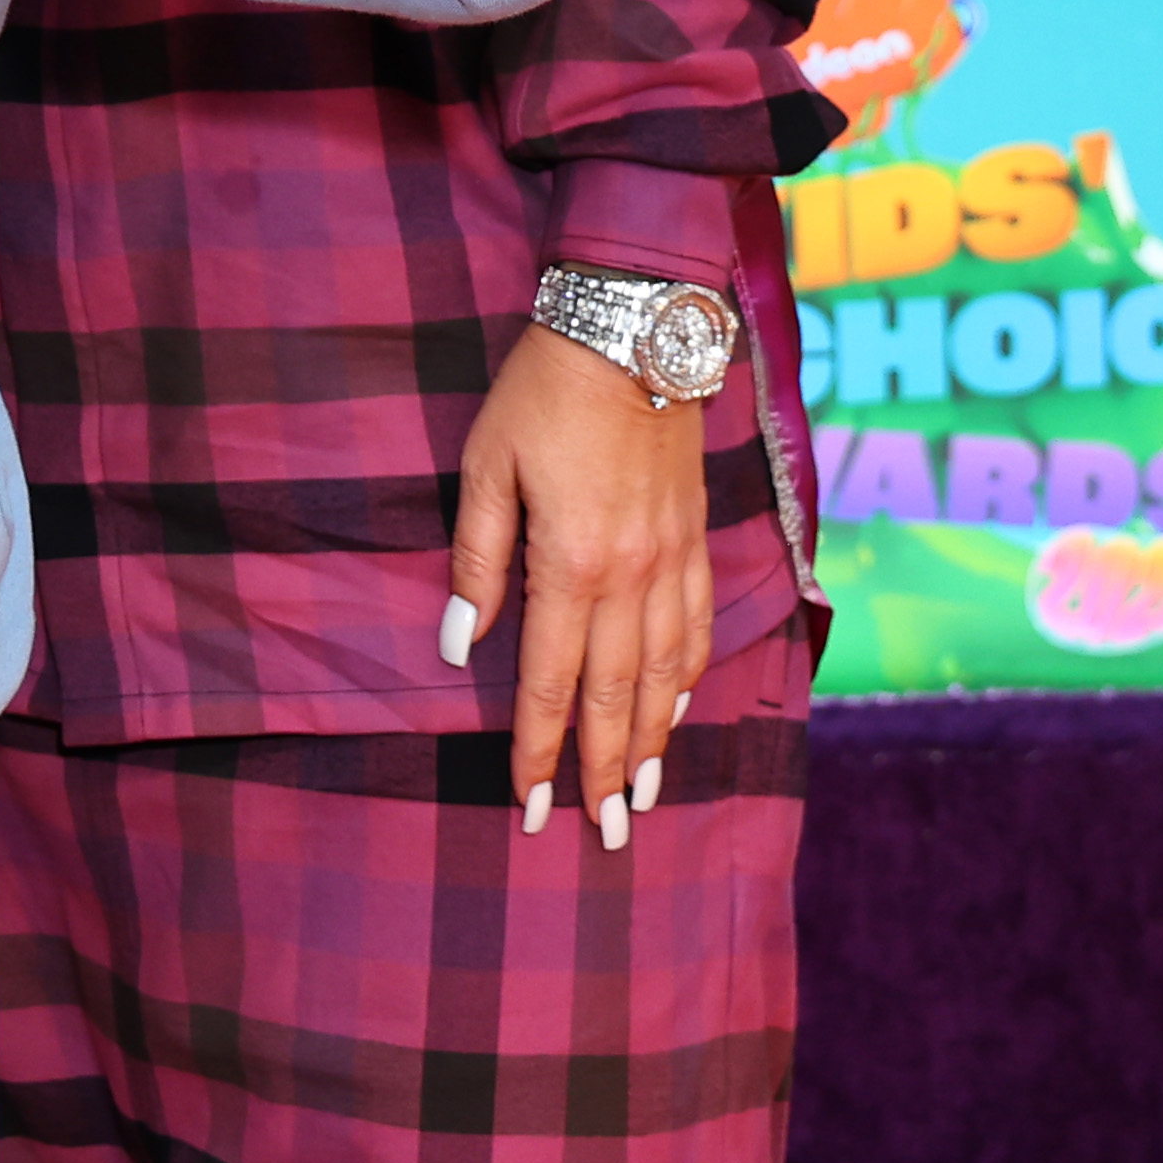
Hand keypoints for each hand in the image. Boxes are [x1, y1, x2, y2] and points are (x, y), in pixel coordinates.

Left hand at [444, 321, 715, 851]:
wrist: (633, 327)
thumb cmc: (543, 392)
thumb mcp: (486, 465)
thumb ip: (478, 558)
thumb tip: (464, 642)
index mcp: (571, 563)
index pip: (554, 682)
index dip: (542, 749)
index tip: (535, 806)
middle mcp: (632, 575)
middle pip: (618, 697)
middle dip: (608, 772)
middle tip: (604, 834)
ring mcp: (672, 560)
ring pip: (667, 675)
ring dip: (656, 742)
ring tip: (645, 798)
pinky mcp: (697, 538)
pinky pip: (698, 627)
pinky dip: (690, 679)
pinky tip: (681, 710)